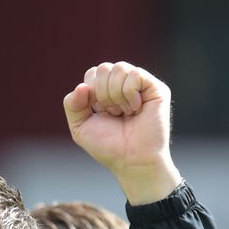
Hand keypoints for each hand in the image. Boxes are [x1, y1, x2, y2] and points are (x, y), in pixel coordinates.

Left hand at [63, 61, 181, 204]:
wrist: (131, 160)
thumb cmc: (108, 145)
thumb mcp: (79, 126)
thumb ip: (72, 104)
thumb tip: (82, 86)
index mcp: (105, 90)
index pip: (92, 73)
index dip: (90, 93)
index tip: (99, 112)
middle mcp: (123, 84)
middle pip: (103, 68)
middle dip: (101, 94)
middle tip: (113, 113)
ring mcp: (141, 85)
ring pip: (119, 68)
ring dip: (115, 96)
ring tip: (124, 113)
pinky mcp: (156, 89)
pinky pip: (135, 74)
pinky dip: (129, 94)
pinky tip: (136, 109)